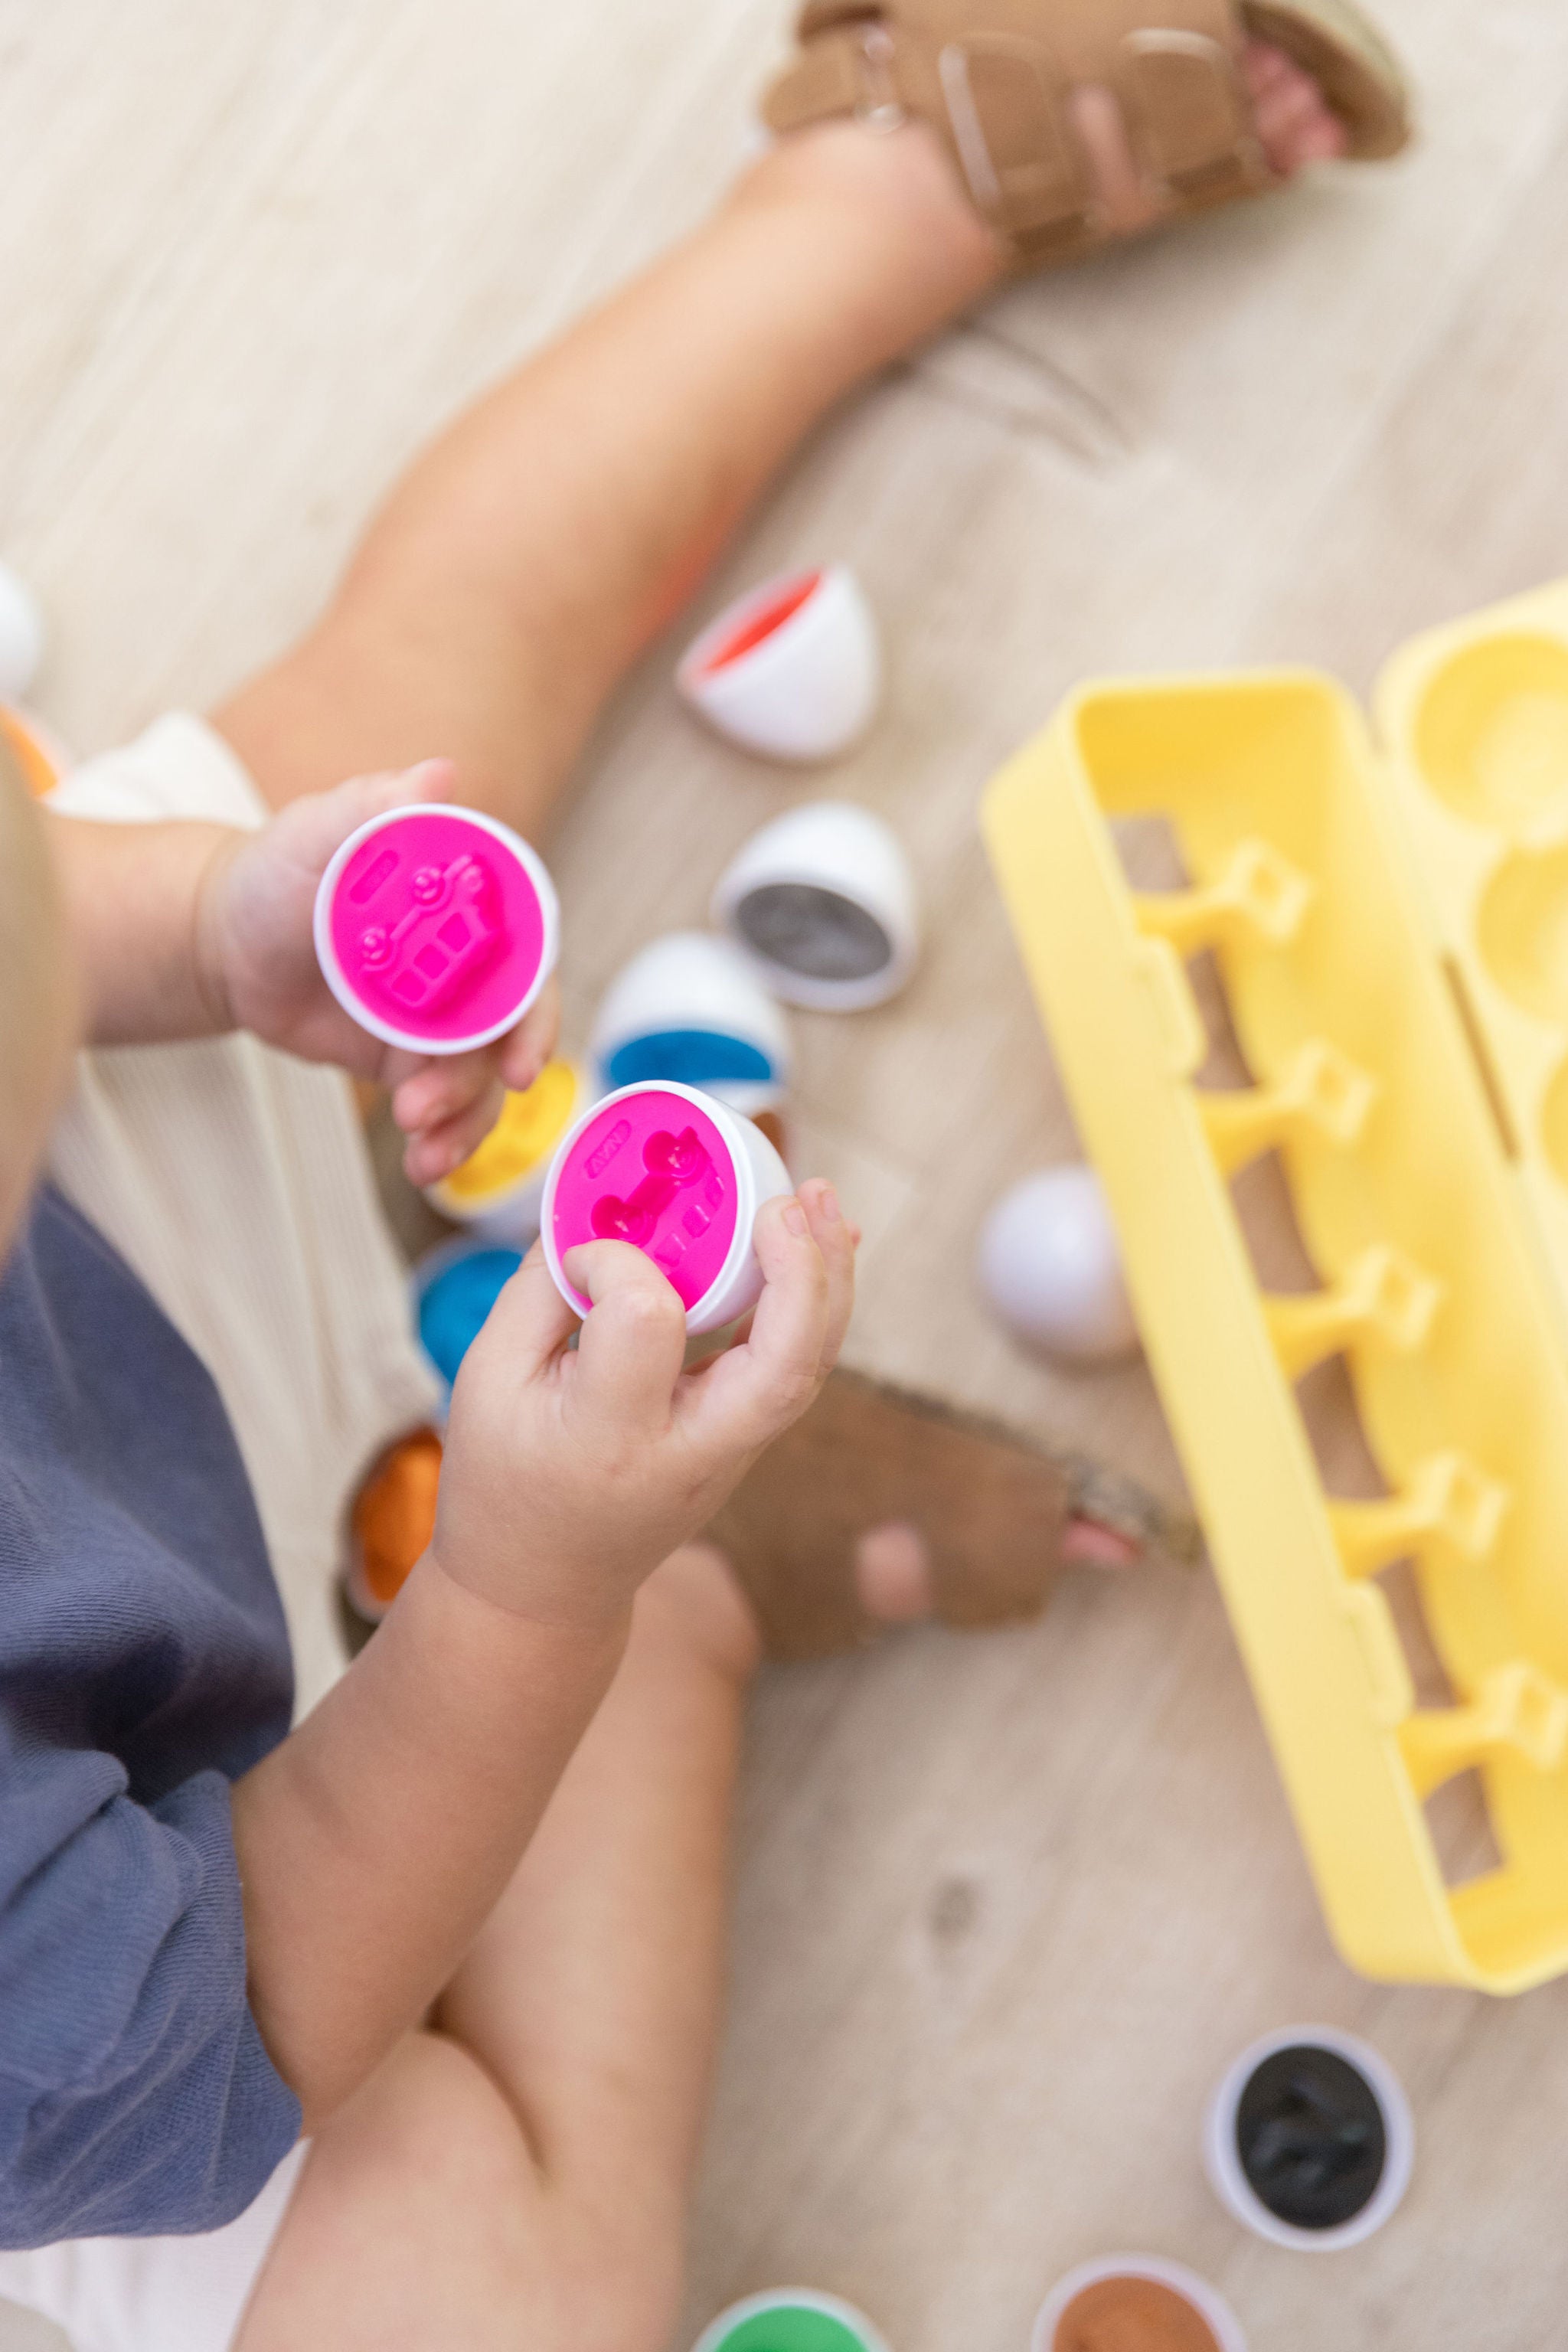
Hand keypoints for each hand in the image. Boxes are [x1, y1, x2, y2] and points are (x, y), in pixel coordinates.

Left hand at [199, 761, 558, 1183]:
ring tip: (418, 1144)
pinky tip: (421, 1165)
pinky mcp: (417, 1061)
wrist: (227, 944)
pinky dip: (444, 1140)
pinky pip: (449, 1107)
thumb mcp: (312, 837)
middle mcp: (475, 962)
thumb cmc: (272, 875)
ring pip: (486, 1080)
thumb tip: (436, 774)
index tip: (522, 1054)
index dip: (539, 1006)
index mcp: (469, 904)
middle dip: (496, 1076)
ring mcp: (450, 1017)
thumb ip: (370, 809)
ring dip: (464, 1120)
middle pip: (517, 1028)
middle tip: (447, 1103)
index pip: (529, 953)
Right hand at [434, 1178, 854, 1627]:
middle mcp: (688, 1450)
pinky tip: (818, 1244)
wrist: (541, 1586)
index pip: (648, 1320)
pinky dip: (814, 1304)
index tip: (583, 1253)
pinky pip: (796, 1369)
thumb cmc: (503, 1481)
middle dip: (802, 1274)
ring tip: (824, 1200)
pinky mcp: (744, 1443)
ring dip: (827, 1278)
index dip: (620, 1261)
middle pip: (783, 1364)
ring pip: (809, 1368)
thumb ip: (539, 1294)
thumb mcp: (484, 1383)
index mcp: (608, 1436)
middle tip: (790, 1200)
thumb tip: (595, 1217)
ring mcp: (729, 1455)